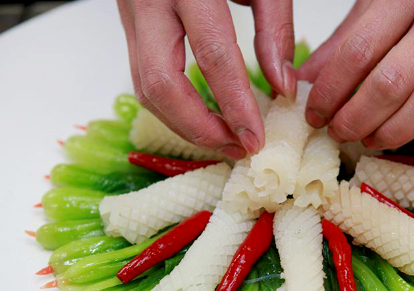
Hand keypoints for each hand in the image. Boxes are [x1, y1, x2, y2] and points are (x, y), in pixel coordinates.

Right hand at [117, 0, 295, 158]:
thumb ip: (274, 29)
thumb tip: (281, 88)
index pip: (214, 56)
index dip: (236, 105)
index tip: (255, 138)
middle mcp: (148, 1)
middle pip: (162, 84)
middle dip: (200, 128)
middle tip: (235, 148)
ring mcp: (131, 15)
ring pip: (144, 88)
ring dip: (183, 124)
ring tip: (223, 140)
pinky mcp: (129, 26)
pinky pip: (144, 78)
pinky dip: (173, 107)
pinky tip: (204, 119)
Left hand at [298, 0, 413, 149]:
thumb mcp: (381, 6)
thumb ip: (343, 43)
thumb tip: (299, 81)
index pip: (358, 51)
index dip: (330, 91)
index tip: (315, 115)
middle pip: (392, 82)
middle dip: (356, 118)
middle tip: (339, 133)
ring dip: (394, 131)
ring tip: (371, 140)